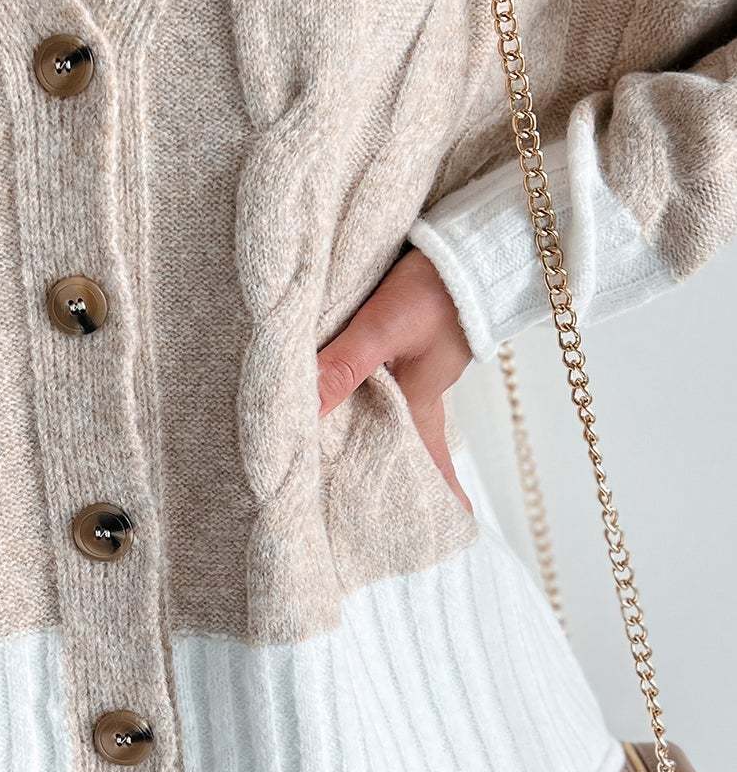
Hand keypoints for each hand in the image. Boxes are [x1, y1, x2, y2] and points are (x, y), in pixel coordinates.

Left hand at [316, 246, 473, 513]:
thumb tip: (303, 410)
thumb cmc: (437, 289)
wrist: (468, 242)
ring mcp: (416, 365)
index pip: (428, 463)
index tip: (448, 529)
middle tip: (359, 501)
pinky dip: (360, 386)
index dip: (436, 496)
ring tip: (336, 450)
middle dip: (386, 470)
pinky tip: (343, 386)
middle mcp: (420, 391)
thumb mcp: (383, 330)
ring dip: (366, 426)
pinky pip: (379, 373)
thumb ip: (343, 366)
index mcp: (421, 402)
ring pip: (386, 407)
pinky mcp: (407, 338)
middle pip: (399, 441)